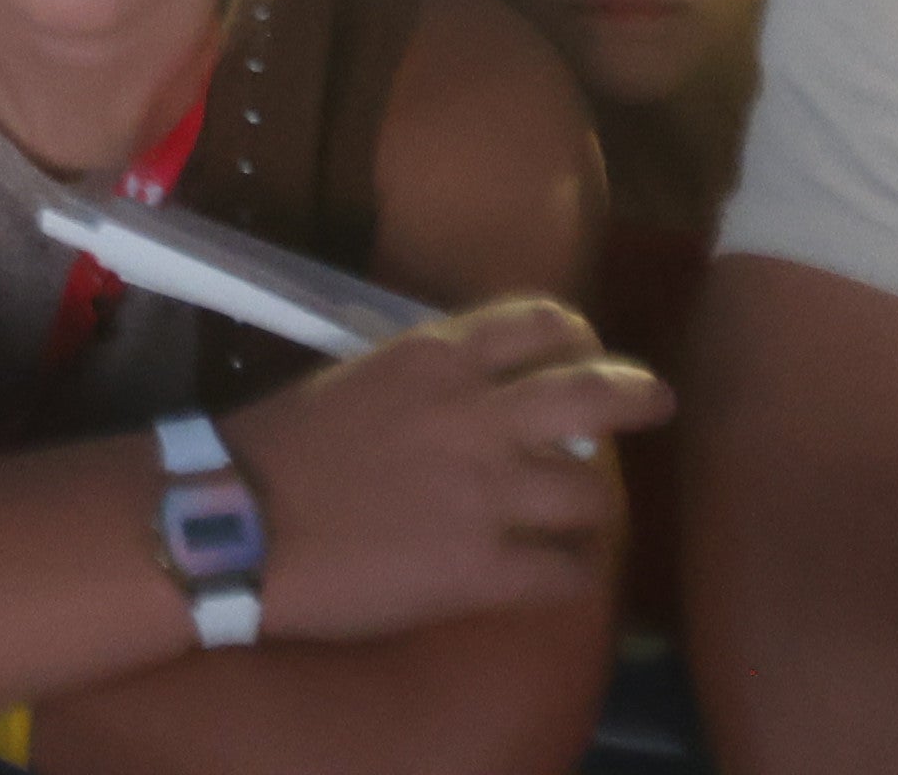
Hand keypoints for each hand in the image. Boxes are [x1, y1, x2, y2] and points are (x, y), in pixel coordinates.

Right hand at [231, 298, 666, 647]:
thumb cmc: (281, 444)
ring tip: (589, 517)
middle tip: (660, 401)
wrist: (238, 520)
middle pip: (592, 393)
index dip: (575, 336)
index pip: (538, 323)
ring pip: (592, 492)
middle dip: (637, 394)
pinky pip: (565, 572)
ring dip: (596, 505)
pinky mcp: (485, 568)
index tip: (585, 349)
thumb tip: (468, 395)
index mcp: (439, 358)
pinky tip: (564, 575)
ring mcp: (489, 494)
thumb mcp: (360, 377)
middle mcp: (480, 416)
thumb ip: (425, 380)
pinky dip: (574, 572)